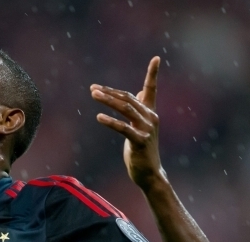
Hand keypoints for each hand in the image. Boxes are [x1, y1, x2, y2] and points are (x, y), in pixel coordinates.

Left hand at [90, 57, 165, 190]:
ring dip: (108, 100)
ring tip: (93, 95)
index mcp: (150, 113)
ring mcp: (147, 130)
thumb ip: (140, 109)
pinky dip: (111, 121)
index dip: (153, 74)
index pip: (152, 89)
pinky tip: (99, 117)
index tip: (156, 58)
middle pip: (128, 98)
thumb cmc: (142, 150)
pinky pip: (124, 128)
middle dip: (110, 92)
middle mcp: (151, 118)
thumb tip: (141, 92)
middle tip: (92, 88)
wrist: (149, 174)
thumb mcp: (140, 127)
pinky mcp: (141, 142)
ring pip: (126, 109)